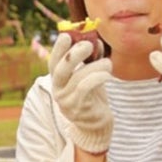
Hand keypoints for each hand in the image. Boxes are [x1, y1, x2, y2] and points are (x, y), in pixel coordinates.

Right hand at [47, 33, 113, 154]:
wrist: (97, 126)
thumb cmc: (93, 98)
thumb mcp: (90, 76)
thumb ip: (92, 60)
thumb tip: (96, 41)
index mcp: (58, 81)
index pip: (53, 62)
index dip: (59, 49)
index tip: (67, 35)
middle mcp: (58, 90)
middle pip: (60, 69)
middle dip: (74, 54)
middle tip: (88, 44)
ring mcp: (66, 101)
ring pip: (77, 77)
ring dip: (95, 66)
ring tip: (108, 63)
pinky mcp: (78, 108)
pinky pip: (85, 88)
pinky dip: (97, 77)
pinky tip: (108, 74)